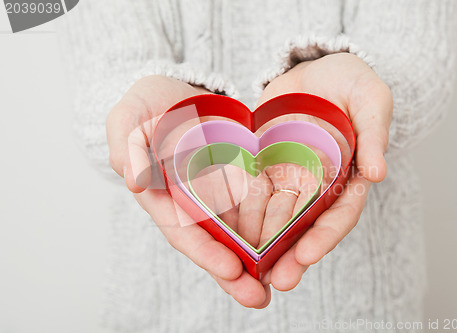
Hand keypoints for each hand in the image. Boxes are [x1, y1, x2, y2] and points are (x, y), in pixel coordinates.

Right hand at [106, 75, 271, 307]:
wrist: (174, 92)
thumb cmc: (145, 104)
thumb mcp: (128, 119)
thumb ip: (128, 147)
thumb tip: (135, 181)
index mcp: (163, 195)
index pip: (182, 230)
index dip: (205, 252)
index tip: (231, 270)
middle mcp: (193, 201)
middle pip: (214, 242)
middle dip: (235, 272)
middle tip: (259, 297)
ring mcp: (218, 190)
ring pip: (239, 229)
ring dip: (258, 256)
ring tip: (283, 277)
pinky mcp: (240, 176)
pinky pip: (258, 200)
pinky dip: (272, 221)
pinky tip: (293, 238)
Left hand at [256, 53, 392, 290]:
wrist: (316, 68)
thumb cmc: (351, 82)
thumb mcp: (370, 100)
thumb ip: (374, 134)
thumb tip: (377, 175)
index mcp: (349, 177)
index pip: (340, 214)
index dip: (325, 236)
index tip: (307, 256)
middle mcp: (319, 185)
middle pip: (306, 226)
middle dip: (292, 254)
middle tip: (276, 280)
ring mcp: (290, 176)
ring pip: (276, 215)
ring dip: (263, 242)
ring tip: (247, 269)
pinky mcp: (265, 163)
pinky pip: (252, 189)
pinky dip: (241, 210)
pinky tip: (226, 229)